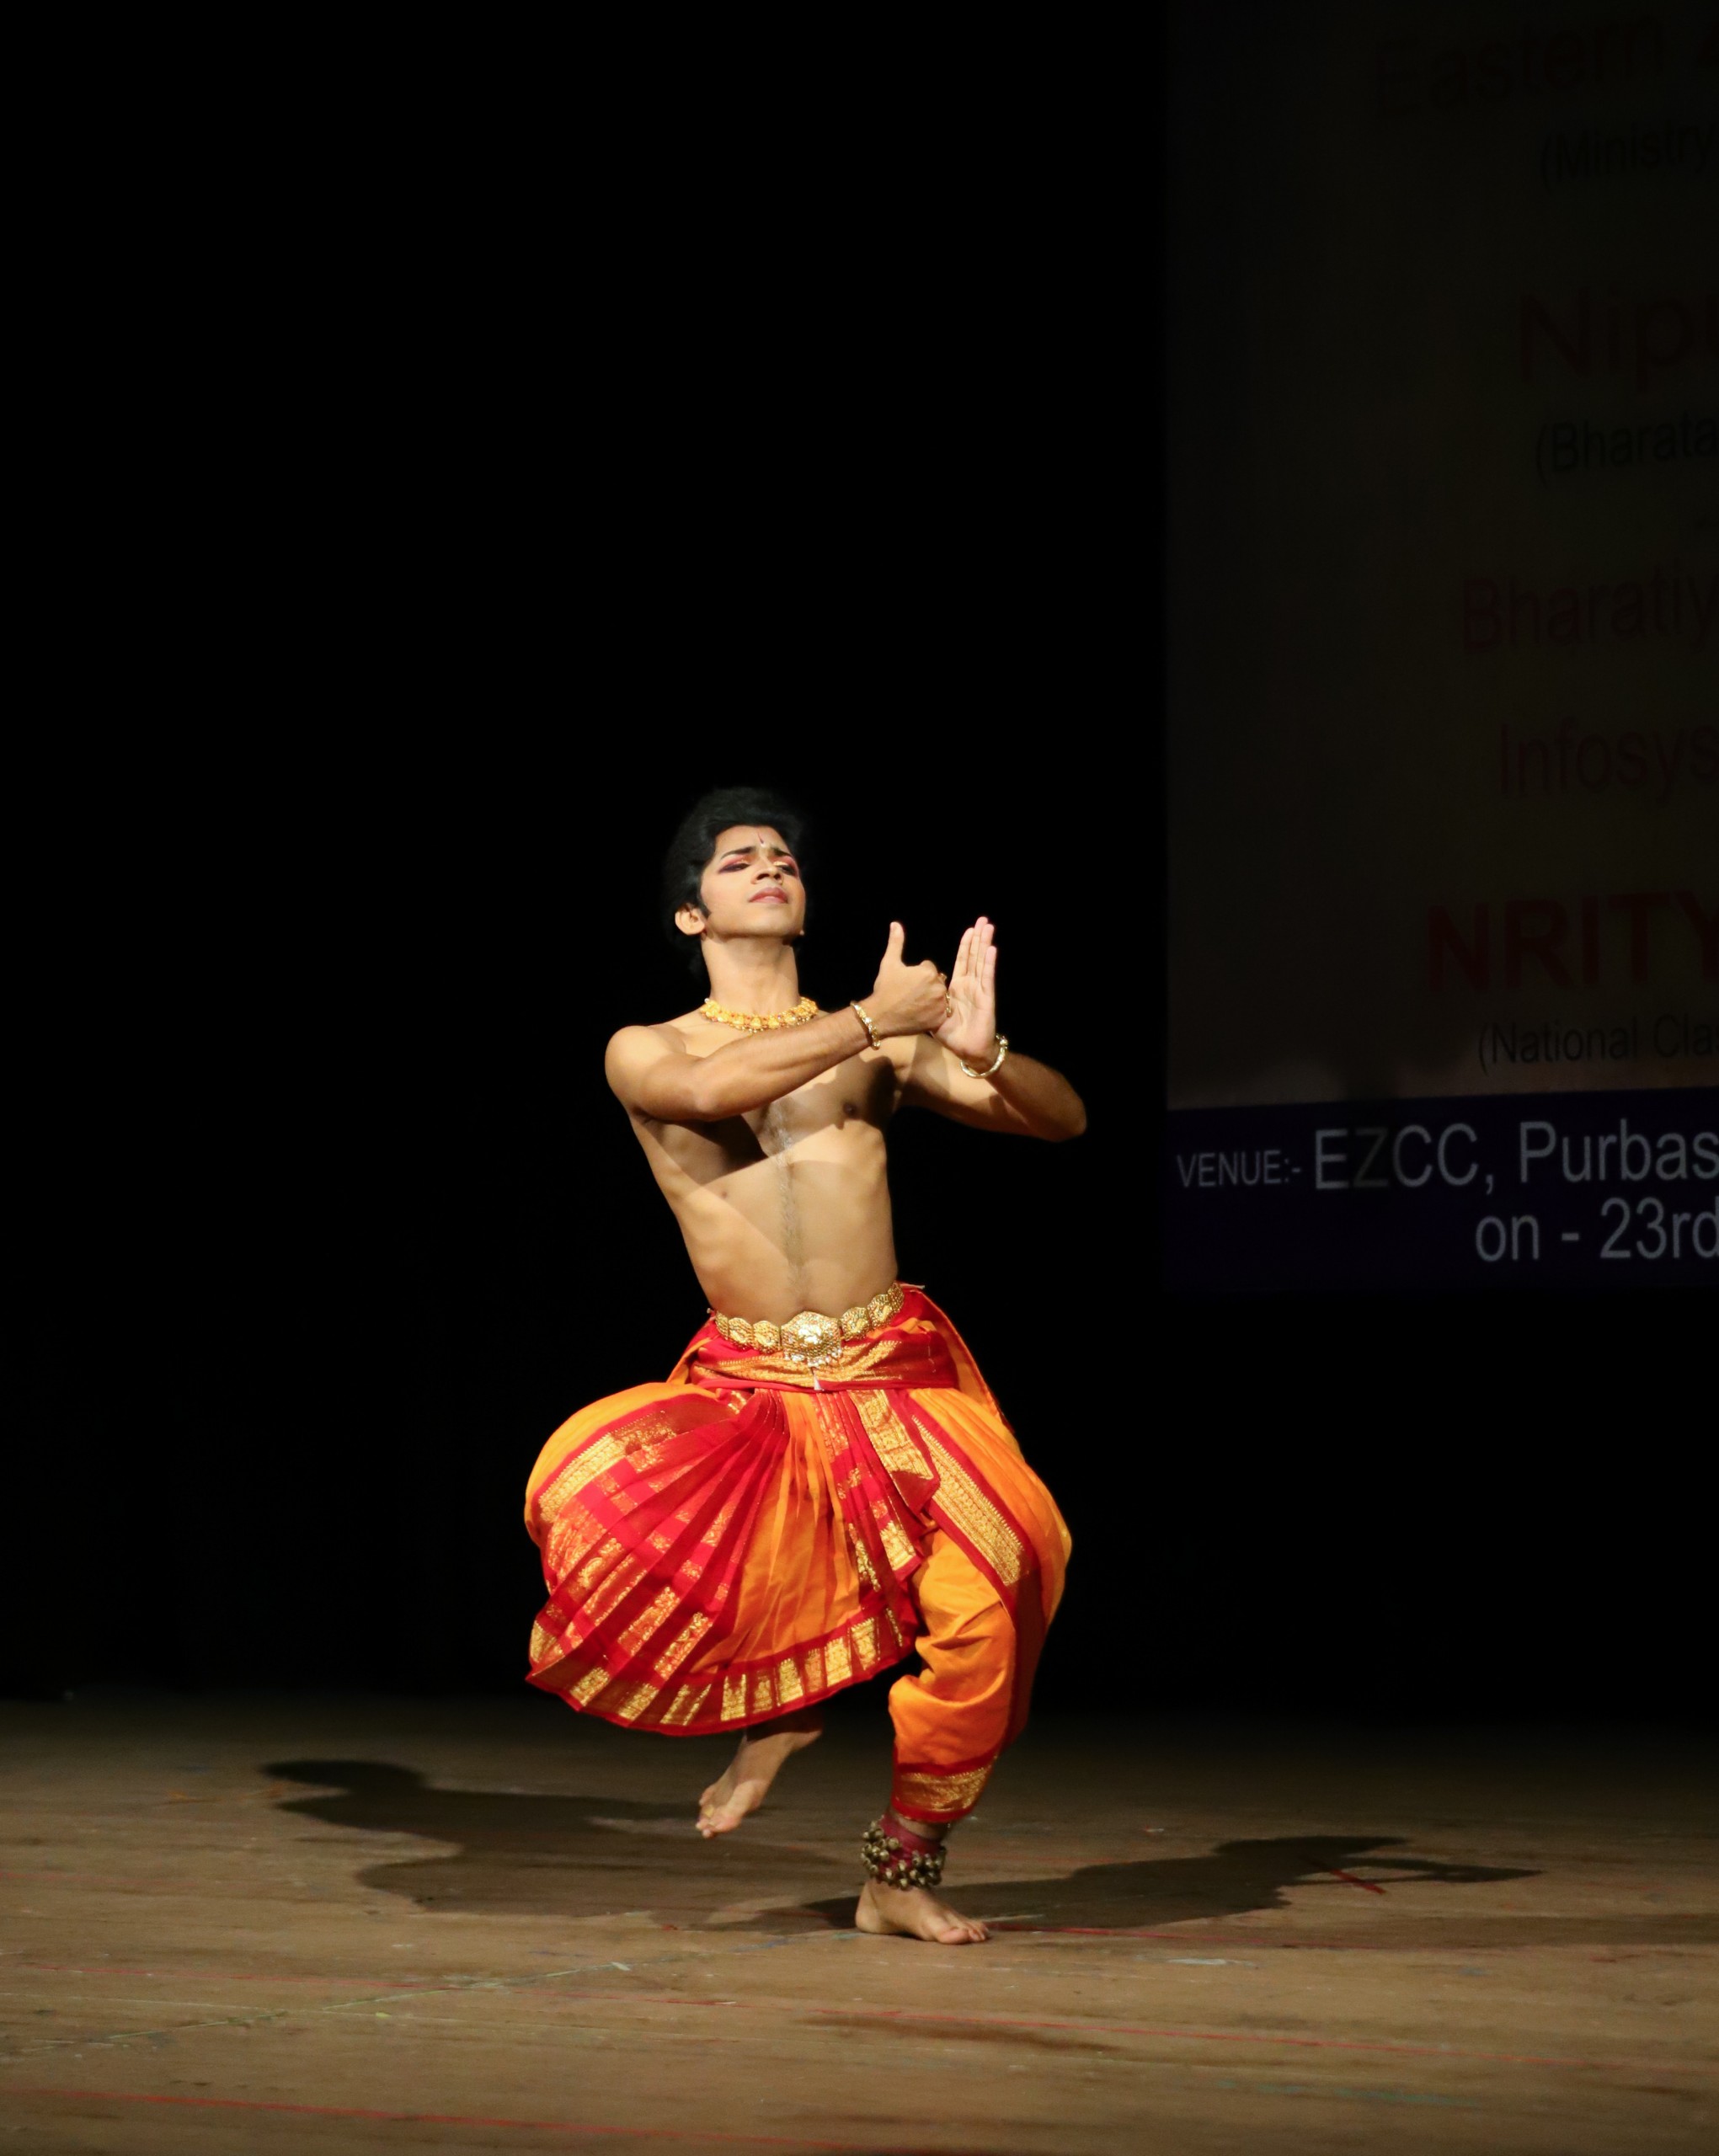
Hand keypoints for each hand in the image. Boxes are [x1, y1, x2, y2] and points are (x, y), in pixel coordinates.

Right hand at [866, 922, 952, 1038]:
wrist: (880, 1016)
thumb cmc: (885, 989)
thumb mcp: (889, 963)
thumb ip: (896, 943)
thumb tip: (895, 924)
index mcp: (928, 972)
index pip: (929, 969)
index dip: (918, 975)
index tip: (907, 983)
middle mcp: (938, 987)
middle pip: (937, 982)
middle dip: (927, 986)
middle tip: (911, 994)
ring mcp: (940, 1005)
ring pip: (940, 997)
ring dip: (932, 999)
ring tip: (915, 1004)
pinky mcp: (939, 1019)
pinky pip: (941, 1013)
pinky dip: (934, 1013)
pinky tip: (920, 1013)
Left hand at [933, 917, 997, 1065]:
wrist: (965, 1049)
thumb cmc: (951, 1034)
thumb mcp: (933, 1012)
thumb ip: (926, 998)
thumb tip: (913, 990)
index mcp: (958, 987)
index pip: (963, 960)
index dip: (967, 944)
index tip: (970, 929)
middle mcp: (971, 985)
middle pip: (975, 956)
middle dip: (978, 937)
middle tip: (983, 919)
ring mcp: (980, 989)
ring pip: (982, 962)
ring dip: (985, 944)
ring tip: (989, 927)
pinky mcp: (986, 997)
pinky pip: (987, 977)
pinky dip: (989, 963)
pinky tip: (991, 949)